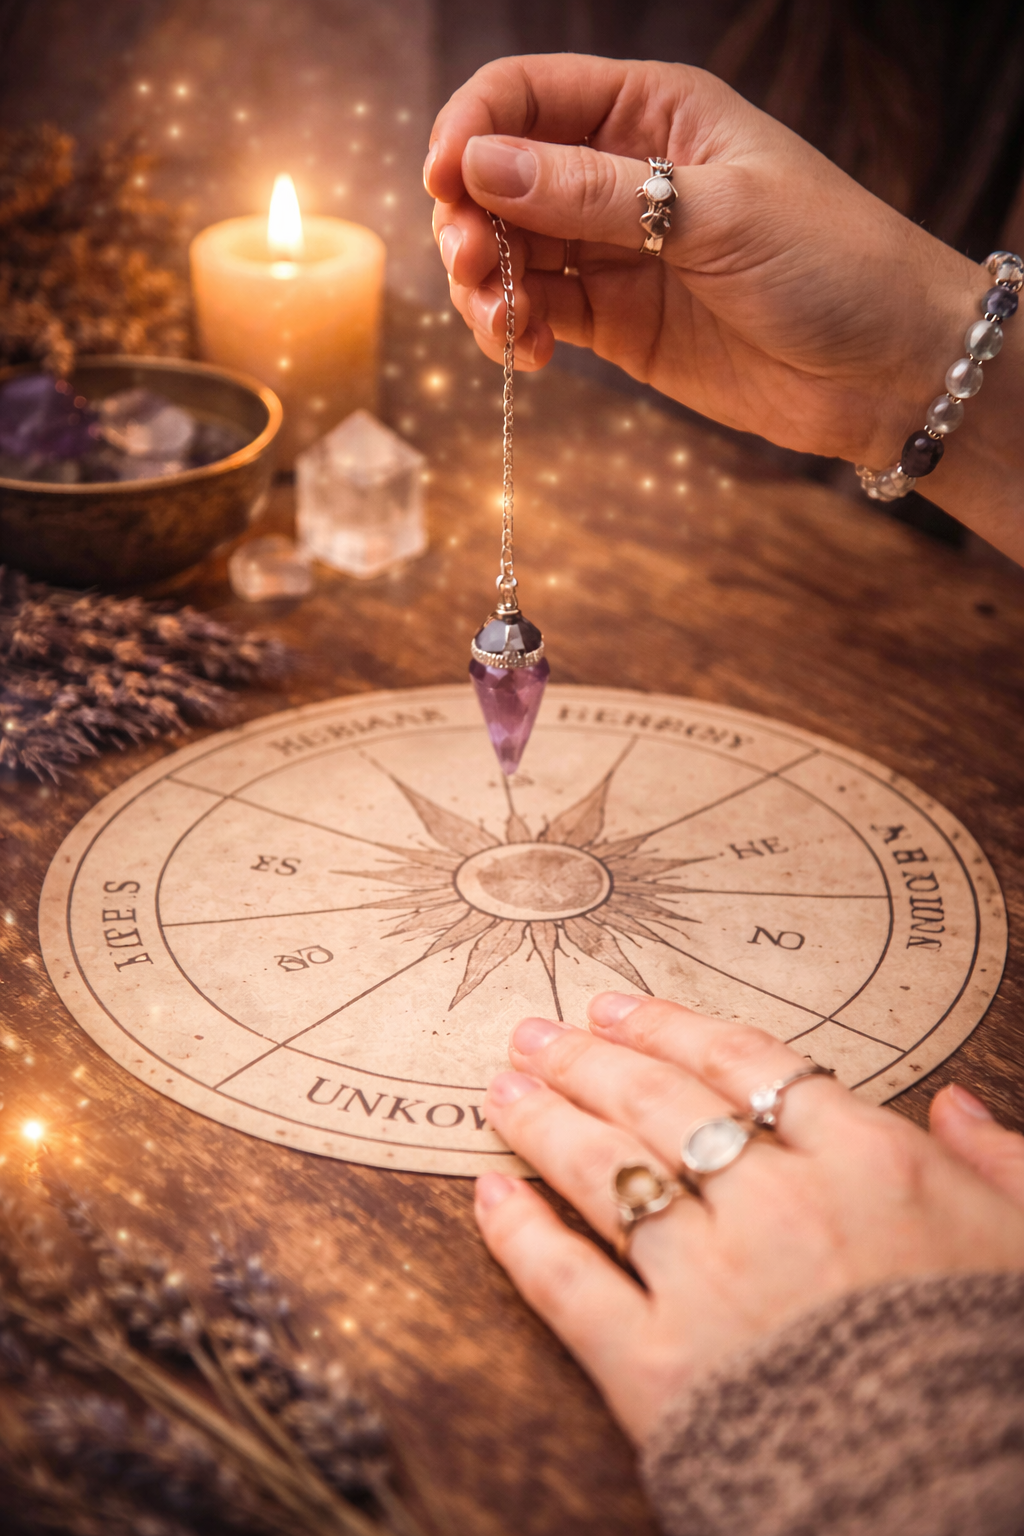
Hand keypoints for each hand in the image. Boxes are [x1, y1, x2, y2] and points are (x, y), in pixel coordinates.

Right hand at [425, 55, 980, 468]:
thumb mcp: (715, 213)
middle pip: (499, 176)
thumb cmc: (831, 262)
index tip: (445, 183)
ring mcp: (614, 250)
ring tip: (503, 325)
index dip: (471, 131)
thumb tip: (481, 165)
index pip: (525, 96)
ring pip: (509, 250)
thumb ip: (594, 192)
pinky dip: (514, 329)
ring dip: (485, 283)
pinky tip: (528, 352)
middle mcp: (620, 172)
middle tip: (477, 269)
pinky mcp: (614, 321)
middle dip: (471, 219)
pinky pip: (538, 312)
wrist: (887, 367)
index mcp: (651, 110)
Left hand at [475, 992, 1023, 1444]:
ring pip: (606, 1172)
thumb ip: (998, 1167)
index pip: (746, 1063)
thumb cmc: (998, 1368)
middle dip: (587, 1058)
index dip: (670, 1026)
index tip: (617, 1005)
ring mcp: (712, 1282)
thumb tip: (958, 1106)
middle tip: (533, 1031)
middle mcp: (778, 1203)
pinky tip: (488, 1195)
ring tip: (501, 1088)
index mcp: (869, 1163)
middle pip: (659, 1103)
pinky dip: (520, 1236)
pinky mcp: (659, 1368)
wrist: (963, 1503)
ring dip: (544, 1121)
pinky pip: (570, 1285)